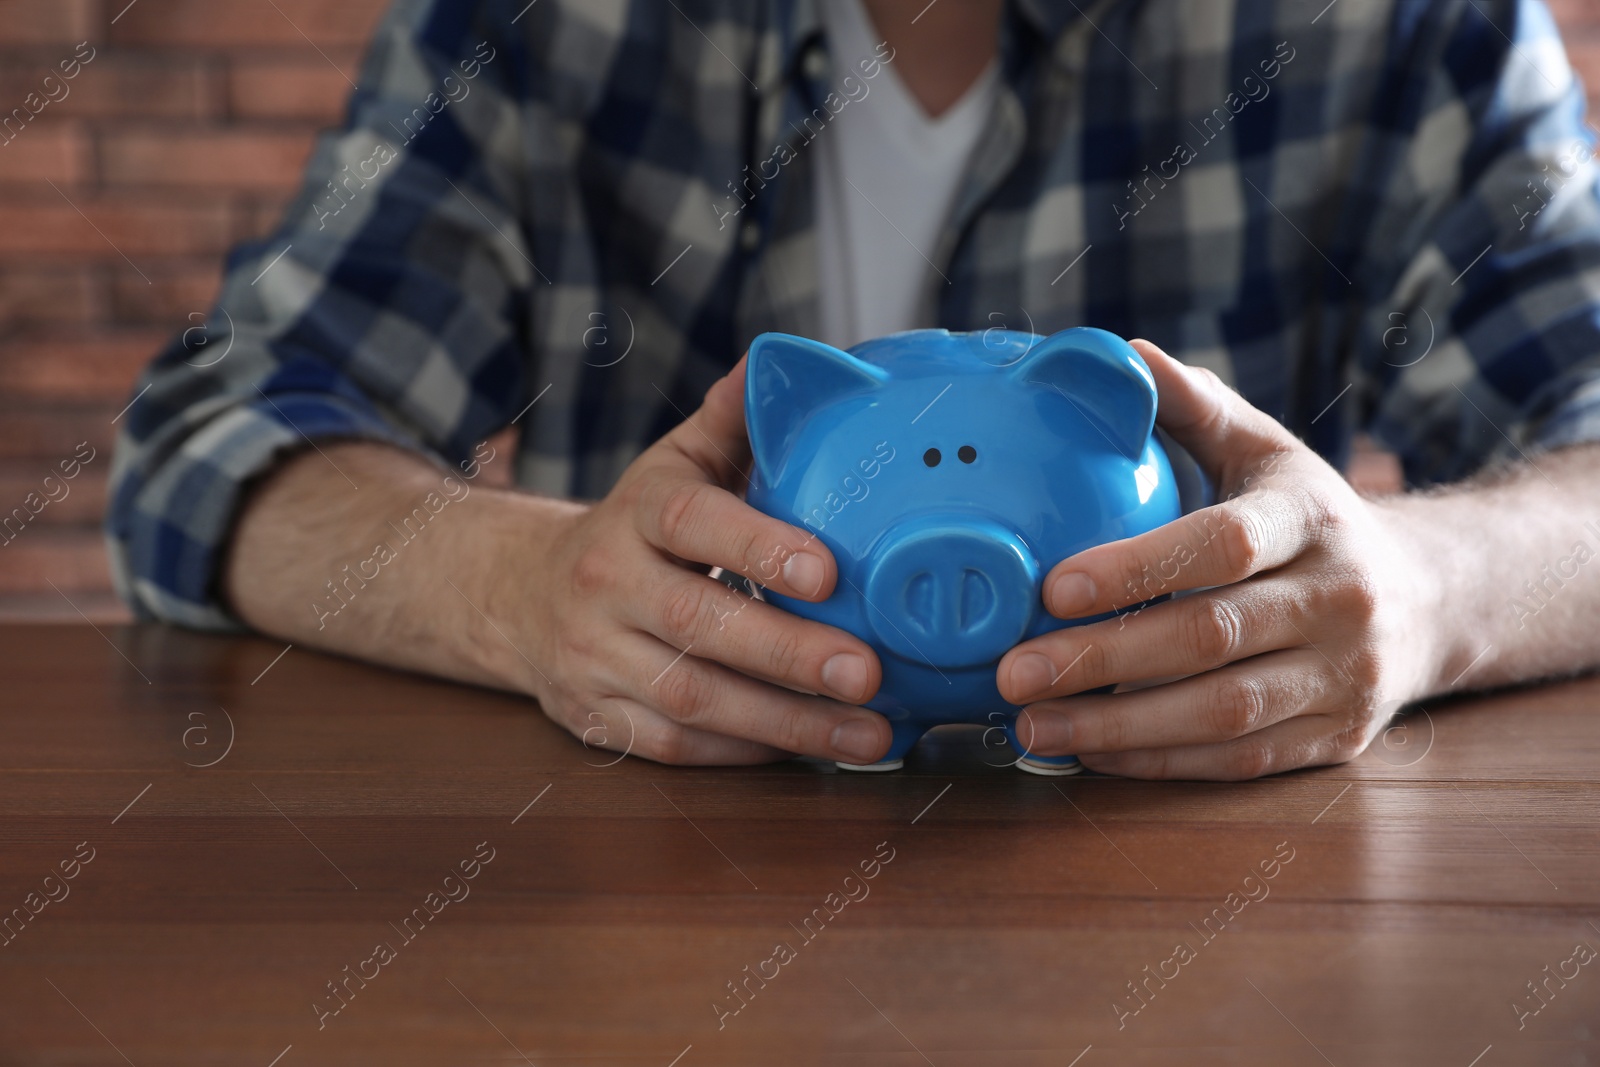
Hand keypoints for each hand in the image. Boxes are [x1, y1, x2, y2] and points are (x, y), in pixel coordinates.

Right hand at [507, 357, 889, 764]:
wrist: (522, 595)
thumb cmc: (632, 530)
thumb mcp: (673, 465)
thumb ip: (734, 422)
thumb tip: (790, 367)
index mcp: (634, 512)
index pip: (689, 521)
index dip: (758, 546)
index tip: (828, 572)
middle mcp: (604, 584)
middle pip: (698, 623)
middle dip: (789, 653)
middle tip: (866, 670)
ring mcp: (594, 657)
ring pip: (691, 698)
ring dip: (786, 722)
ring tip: (866, 729)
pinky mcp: (595, 719)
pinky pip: (675, 745)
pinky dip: (746, 751)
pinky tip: (809, 747)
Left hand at [996, 340, 1437, 779]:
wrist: (1427, 600)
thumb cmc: (1310, 520)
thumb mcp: (1265, 451)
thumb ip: (1193, 407)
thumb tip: (1120, 357)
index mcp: (1311, 517)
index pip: (1220, 544)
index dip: (1135, 568)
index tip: (1050, 587)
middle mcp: (1339, 598)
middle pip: (1210, 638)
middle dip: (1101, 660)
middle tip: (1014, 673)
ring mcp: (1345, 676)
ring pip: (1223, 713)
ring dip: (1118, 726)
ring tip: (1033, 725)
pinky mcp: (1337, 739)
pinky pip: (1240, 760)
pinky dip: (1160, 762)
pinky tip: (1091, 752)